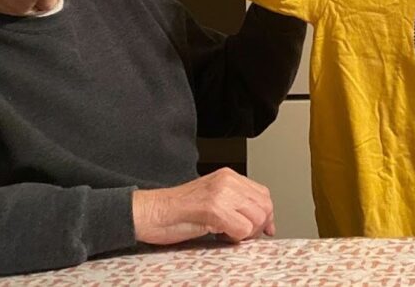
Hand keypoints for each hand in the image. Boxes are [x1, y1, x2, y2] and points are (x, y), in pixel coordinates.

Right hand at [132, 168, 275, 244]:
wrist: (148, 212)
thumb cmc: (175, 211)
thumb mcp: (211, 199)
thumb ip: (234, 203)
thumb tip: (259, 220)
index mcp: (228, 176)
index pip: (263, 194)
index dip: (266, 214)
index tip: (265, 229)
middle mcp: (227, 181)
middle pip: (264, 206)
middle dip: (259, 225)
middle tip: (242, 235)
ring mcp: (221, 193)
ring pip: (257, 217)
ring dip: (247, 233)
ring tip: (228, 234)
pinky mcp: (213, 208)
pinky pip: (242, 228)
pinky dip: (235, 238)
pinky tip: (220, 235)